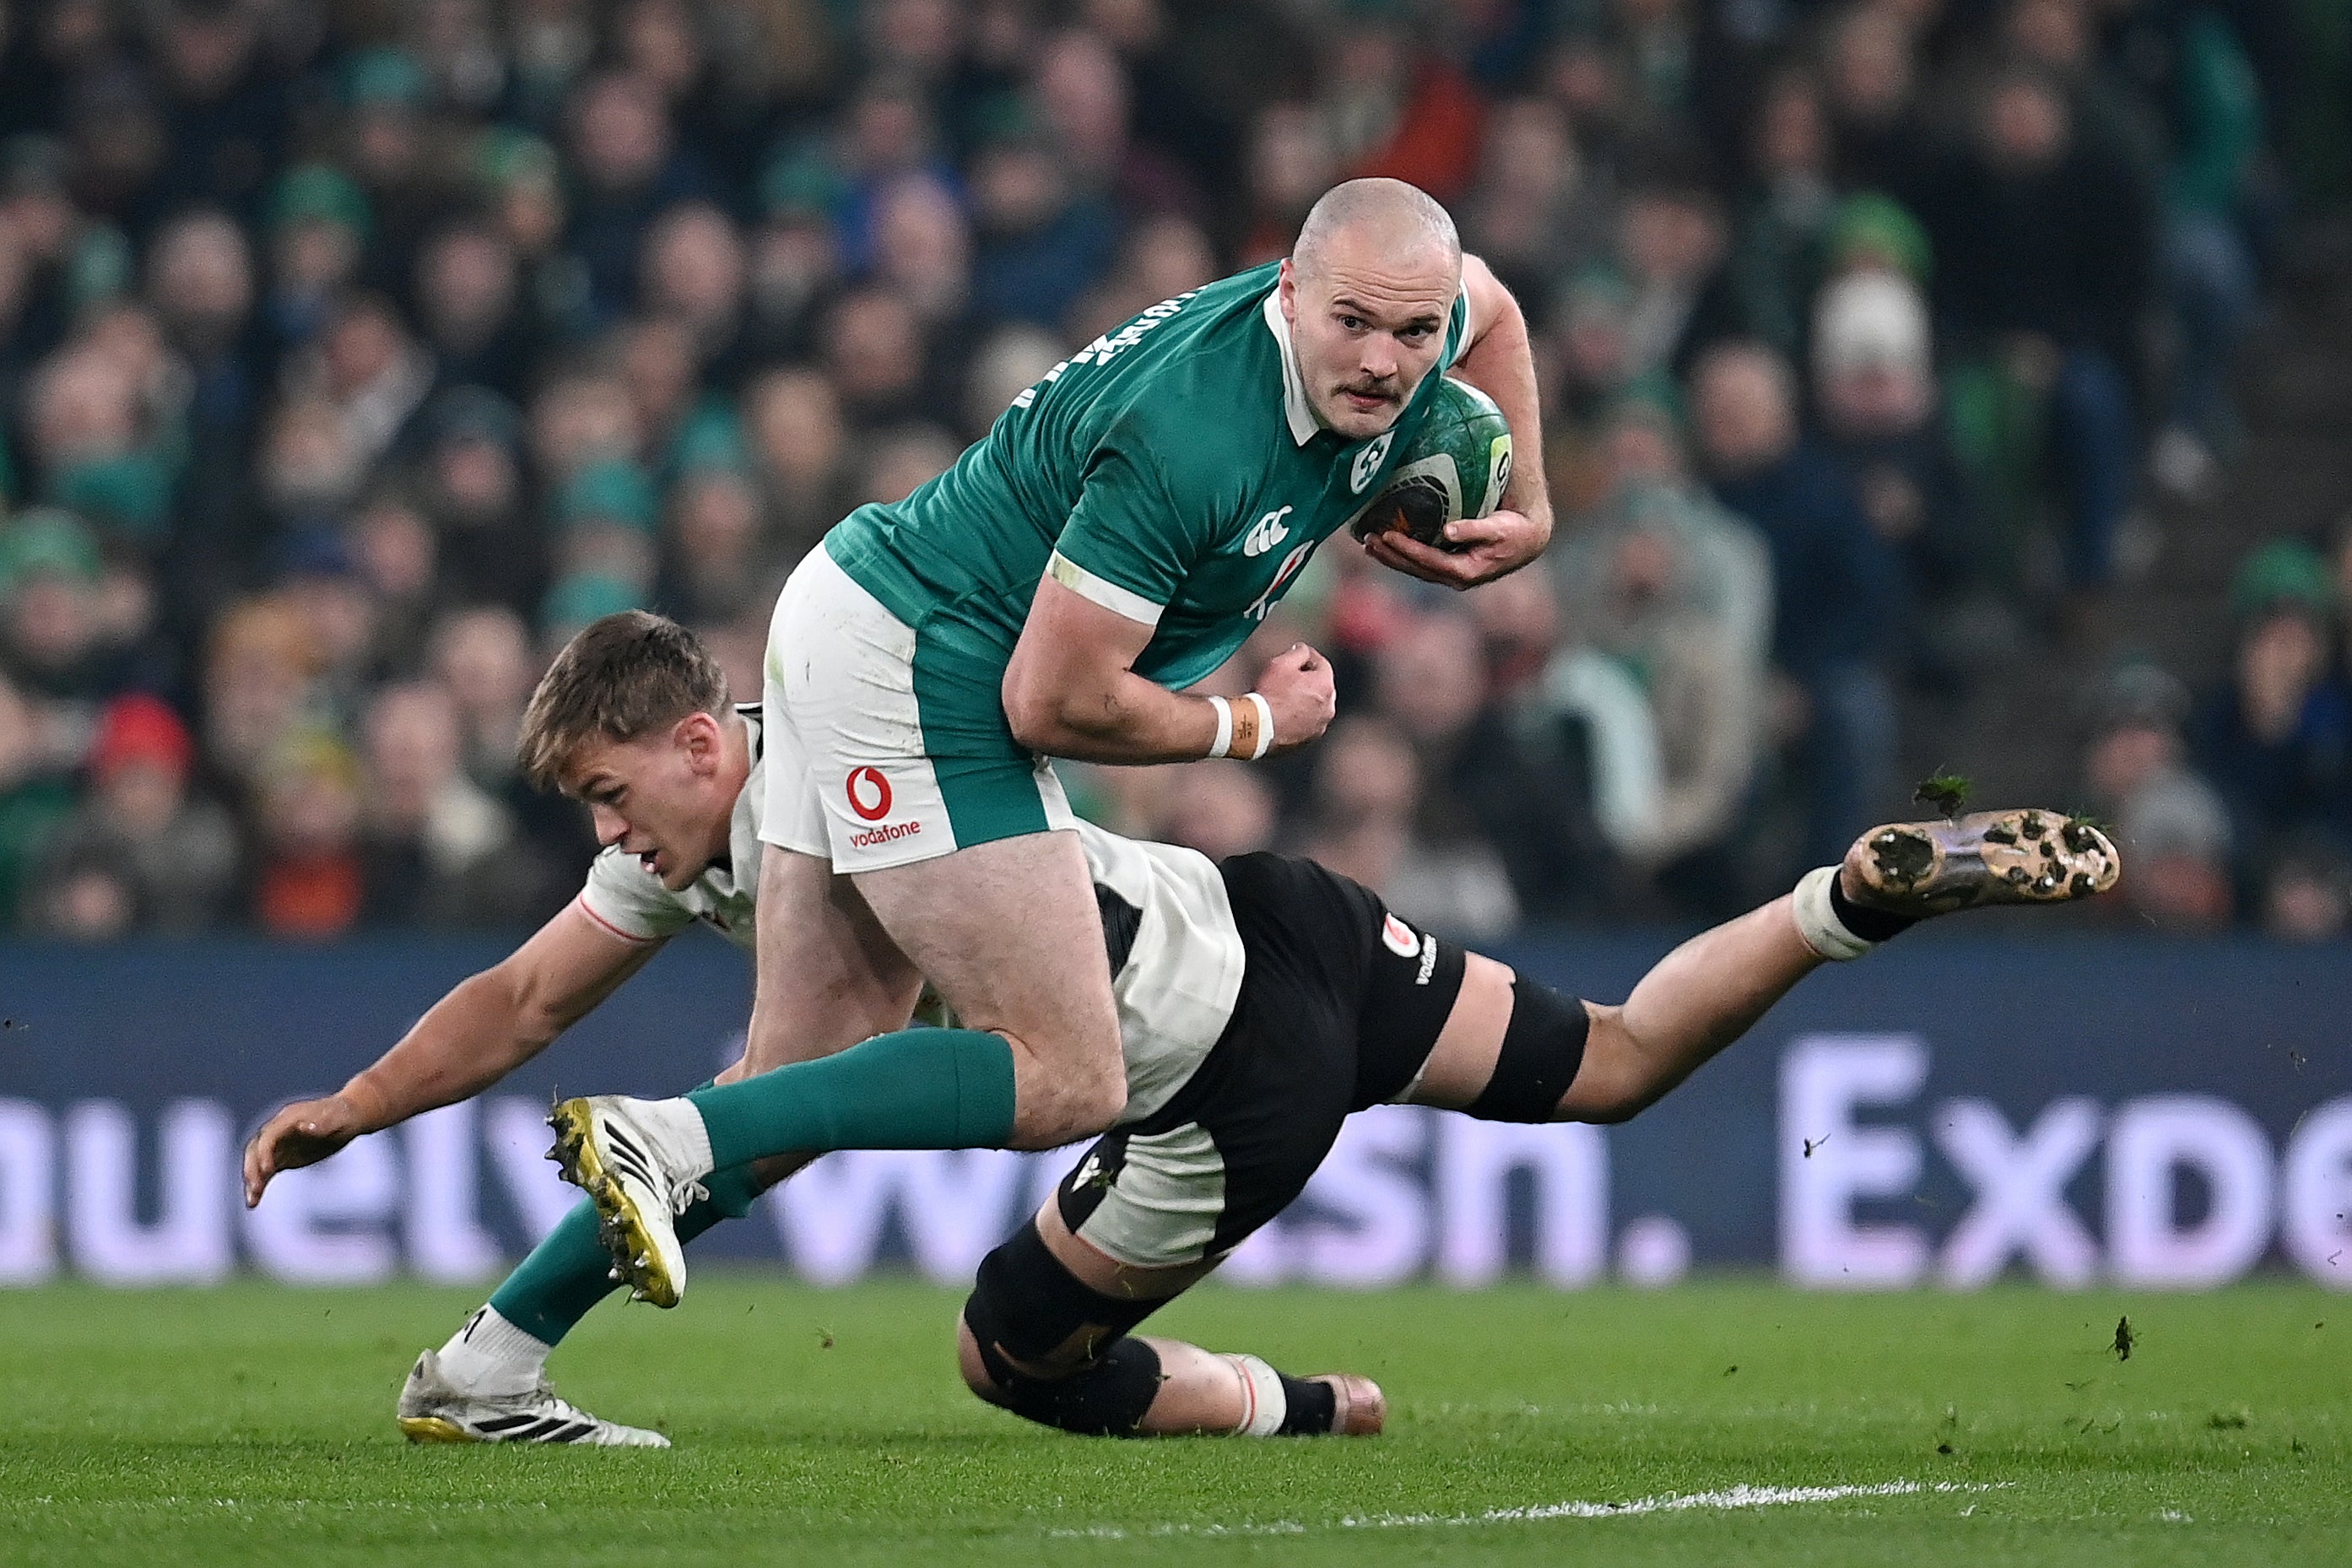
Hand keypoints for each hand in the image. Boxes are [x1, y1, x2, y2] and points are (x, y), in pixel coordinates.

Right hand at [243, 1094, 370, 1207]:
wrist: (348, 1116)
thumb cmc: (343, 1115)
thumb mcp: (337, 1118)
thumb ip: (321, 1124)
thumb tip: (305, 1127)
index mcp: (289, 1118)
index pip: (269, 1136)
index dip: (265, 1152)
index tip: (268, 1170)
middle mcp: (278, 1130)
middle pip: (256, 1149)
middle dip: (253, 1168)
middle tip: (255, 1188)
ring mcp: (279, 1144)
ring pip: (257, 1162)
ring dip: (252, 1180)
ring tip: (252, 1201)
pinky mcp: (282, 1157)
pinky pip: (266, 1172)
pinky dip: (260, 1184)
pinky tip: (255, 1201)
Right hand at [1255, 642, 1336, 752]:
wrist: (1258, 729)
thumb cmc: (1269, 694)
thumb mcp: (1281, 663)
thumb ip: (1298, 652)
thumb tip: (1304, 650)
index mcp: (1325, 686)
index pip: (1322, 664)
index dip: (1307, 657)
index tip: (1295, 654)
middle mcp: (1329, 707)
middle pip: (1321, 685)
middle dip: (1307, 679)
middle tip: (1287, 676)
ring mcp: (1320, 725)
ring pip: (1315, 705)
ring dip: (1305, 699)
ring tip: (1283, 697)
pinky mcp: (1310, 739)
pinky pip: (1308, 721)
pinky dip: (1300, 716)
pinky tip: (1283, 713)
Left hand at [1364, 507, 1549, 588]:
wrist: (1528, 541)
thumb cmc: (1515, 532)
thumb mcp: (1498, 529)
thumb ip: (1474, 530)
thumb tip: (1448, 531)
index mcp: (1465, 571)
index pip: (1429, 561)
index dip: (1406, 549)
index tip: (1387, 536)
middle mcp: (1456, 578)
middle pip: (1416, 569)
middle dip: (1391, 556)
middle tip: (1368, 540)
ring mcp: (1452, 575)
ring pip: (1415, 569)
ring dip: (1392, 558)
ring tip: (1369, 544)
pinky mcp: (1450, 568)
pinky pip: (1421, 564)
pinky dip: (1403, 556)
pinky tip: (1387, 547)